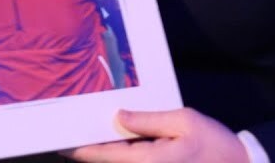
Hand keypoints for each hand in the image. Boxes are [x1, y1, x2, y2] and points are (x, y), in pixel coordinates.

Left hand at [65, 108, 248, 162]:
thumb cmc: (216, 146)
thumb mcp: (184, 122)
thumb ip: (147, 120)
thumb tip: (117, 118)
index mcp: (146, 162)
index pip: (100, 155)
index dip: (77, 147)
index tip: (58, 138)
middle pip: (106, 160)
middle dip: (88, 146)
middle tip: (70, 125)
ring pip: (118, 162)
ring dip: (106, 149)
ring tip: (91, 127)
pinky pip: (132, 162)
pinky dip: (121, 151)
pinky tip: (120, 136)